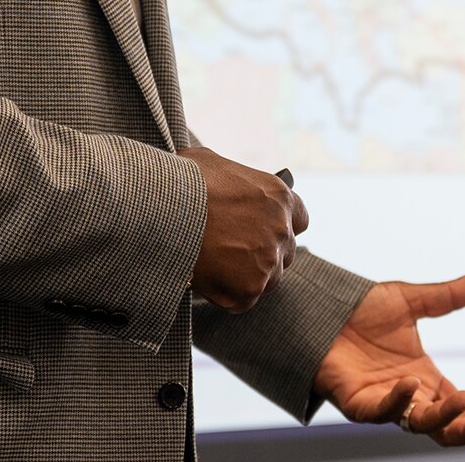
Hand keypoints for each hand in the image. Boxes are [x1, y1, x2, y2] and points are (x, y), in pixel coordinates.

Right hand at [181, 146, 307, 312]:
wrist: (165, 207)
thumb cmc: (183, 180)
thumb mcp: (212, 163)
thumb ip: (229, 176)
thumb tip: (216, 179)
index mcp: (280, 197)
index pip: (298, 221)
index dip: (277, 228)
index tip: (259, 232)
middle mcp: (282, 229)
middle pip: (282, 254)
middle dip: (261, 255)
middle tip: (231, 253)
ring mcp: (269, 260)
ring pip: (266, 280)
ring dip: (245, 277)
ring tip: (215, 267)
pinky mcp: (250, 286)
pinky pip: (243, 300)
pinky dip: (225, 295)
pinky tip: (206, 279)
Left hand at [313, 270, 464, 447]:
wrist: (318, 308)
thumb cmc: (358, 309)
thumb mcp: (408, 300)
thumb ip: (444, 297)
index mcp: (423, 378)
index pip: (458, 406)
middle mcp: (407, 395)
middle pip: (443, 425)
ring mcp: (382, 401)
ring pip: (418, 424)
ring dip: (443, 418)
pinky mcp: (357, 402)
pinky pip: (381, 410)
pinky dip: (398, 401)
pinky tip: (411, 383)